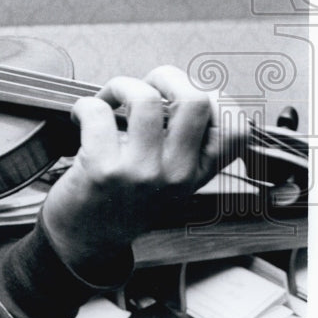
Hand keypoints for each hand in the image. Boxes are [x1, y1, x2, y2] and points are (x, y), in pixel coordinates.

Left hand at [40, 65, 247, 272]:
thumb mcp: (170, 181)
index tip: (182, 97)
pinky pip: (97, 112)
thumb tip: (178, 88)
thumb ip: (183, 144)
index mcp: (197, 172)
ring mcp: (141, 172)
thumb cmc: (124, 201)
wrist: (87, 241)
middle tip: (144, 87)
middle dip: (166, 76)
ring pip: (145, 98)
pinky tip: (81, 118)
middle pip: (195, 99)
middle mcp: (176, 173)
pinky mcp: (103, 169)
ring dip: (121, 86)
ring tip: (108, 100)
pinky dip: (85, 105)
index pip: (235, 128)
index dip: (215, 98)